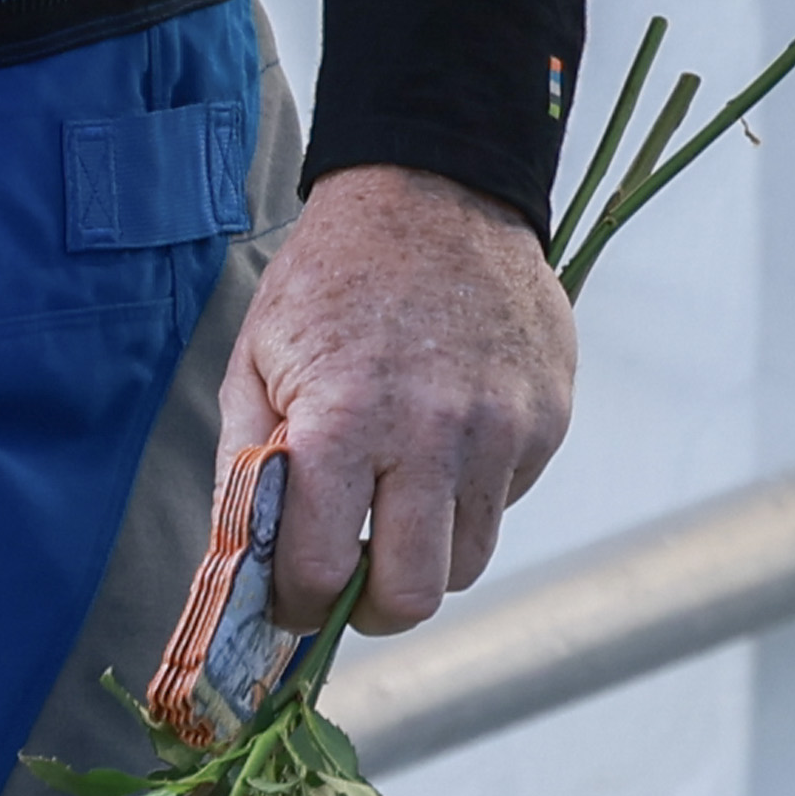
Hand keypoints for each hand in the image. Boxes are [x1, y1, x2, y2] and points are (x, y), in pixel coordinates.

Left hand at [218, 165, 577, 634]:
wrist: (433, 188)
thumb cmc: (330, 279)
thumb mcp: (255, 362)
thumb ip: (245, 475)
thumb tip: (246, 578)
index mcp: (346, 419)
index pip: (324, 573)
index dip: (299, 604)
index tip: (295, 596)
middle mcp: (434, 433)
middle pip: (413, 596)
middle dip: (372, 607)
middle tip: (353, 579)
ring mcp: (503, 427)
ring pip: (471, 560)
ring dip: (427, 552)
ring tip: (397, 496)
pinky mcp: (549, 417)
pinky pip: (507, 498)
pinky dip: (472, 492)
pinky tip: (445, 434)